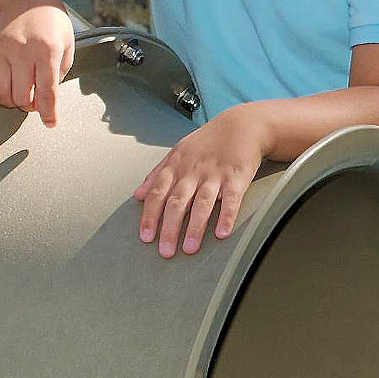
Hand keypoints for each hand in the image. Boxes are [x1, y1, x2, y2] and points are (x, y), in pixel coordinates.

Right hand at [0, 2, 74, 126]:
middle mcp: (22, 49)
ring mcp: (0, 48)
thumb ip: (59, 74)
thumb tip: (46, 100)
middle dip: (28, 105)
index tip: (49, 122)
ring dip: (8, 100)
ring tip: (16, 93)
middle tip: (32, 101)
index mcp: (46, 50)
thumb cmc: (50, 22)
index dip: (48, 113)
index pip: (47, 92)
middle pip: (21, 96)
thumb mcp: (67, 46)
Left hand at [134, 105, 267, 256]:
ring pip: (201, 203)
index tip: (145, 237)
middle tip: (165, 252)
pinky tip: (221, 233)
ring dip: (195, 227)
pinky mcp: (237, 177)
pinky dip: (226, 216)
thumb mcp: (177, 153)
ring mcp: (215, 174)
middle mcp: (192, 171)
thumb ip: (156, 175)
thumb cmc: (207, 142)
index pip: (157, 193)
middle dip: (169, 228)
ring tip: (190, 249)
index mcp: (176, 166)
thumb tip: (137, 195)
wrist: (241, 125)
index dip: (150, 216)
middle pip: (177, 202)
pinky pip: (231, 199)